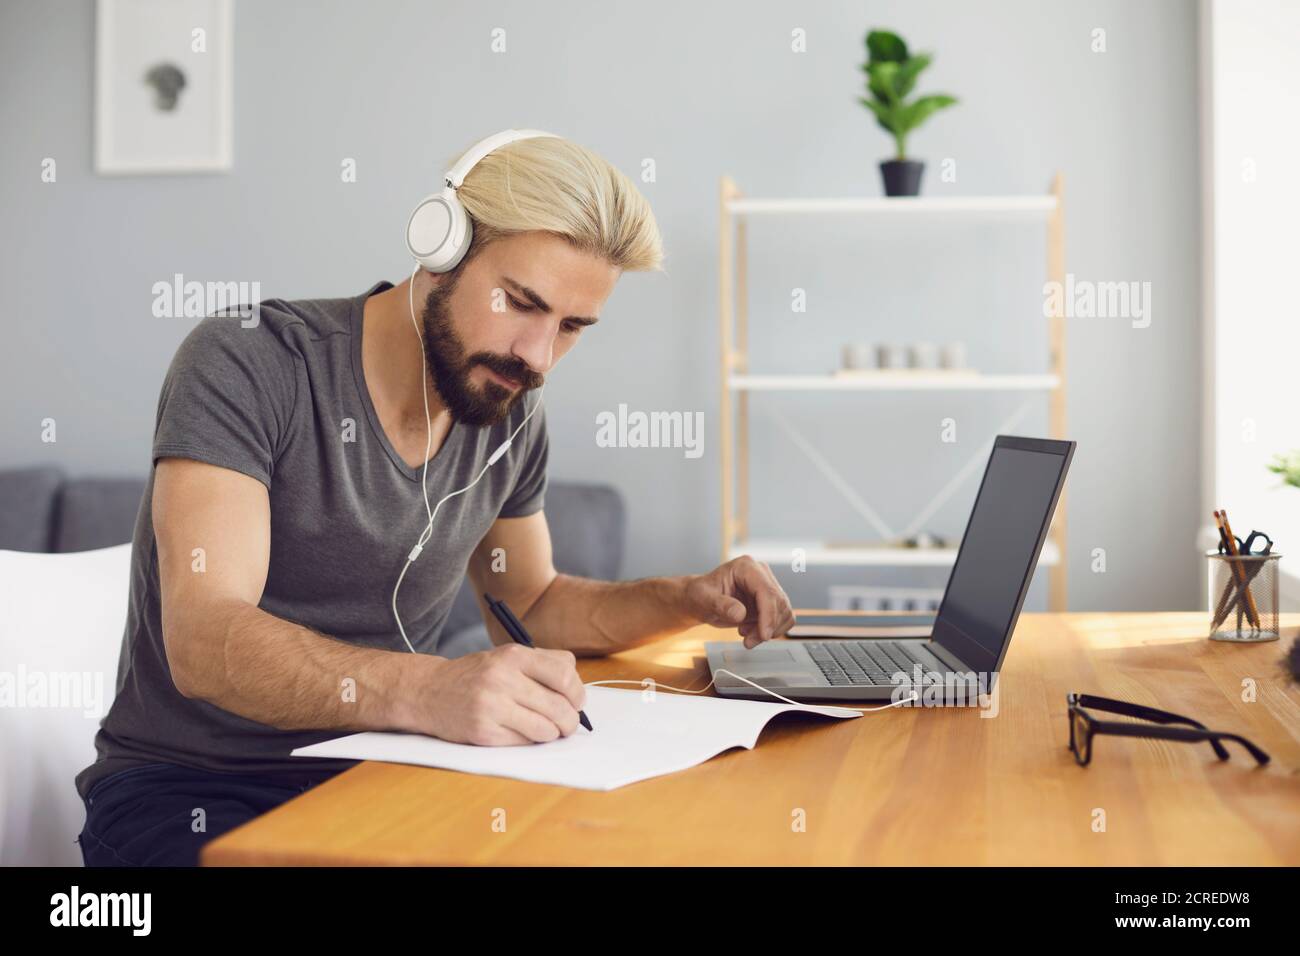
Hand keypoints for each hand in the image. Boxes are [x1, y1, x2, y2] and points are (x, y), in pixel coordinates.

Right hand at [413, 644, 586, 744]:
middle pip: (559, 707)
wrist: (428, 691)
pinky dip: (529, 741)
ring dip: (552, 734)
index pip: (564, 676)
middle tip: (568, 724)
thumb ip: (545, 664)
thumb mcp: (507, 657)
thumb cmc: (477, 676)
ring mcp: (491, 706)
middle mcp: (502, 678)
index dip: (578, 694)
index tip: (577, 702)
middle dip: (570, 721)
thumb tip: (578, 688)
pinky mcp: (482, 732)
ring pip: (545, 729)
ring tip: (546, 730)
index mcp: (513, 655)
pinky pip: (523, 743)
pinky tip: (521, 732)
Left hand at [681, 555, 795, 648]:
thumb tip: (739, 613)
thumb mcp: (703, 599)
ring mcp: (767, 587)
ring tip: (747, 637)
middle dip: (767, 627)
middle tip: (749, 642)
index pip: (767, 591)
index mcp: (746, 567)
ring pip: (784, 612)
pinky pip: (782, 619)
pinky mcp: (769, 602)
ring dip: (769, 631)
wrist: (700, 600)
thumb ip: (721, 605)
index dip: (769, 614)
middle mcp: (760, 574)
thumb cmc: (699, 595)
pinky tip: (751, 632)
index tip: (764, 635)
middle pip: (779, 602)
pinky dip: (771, 630)